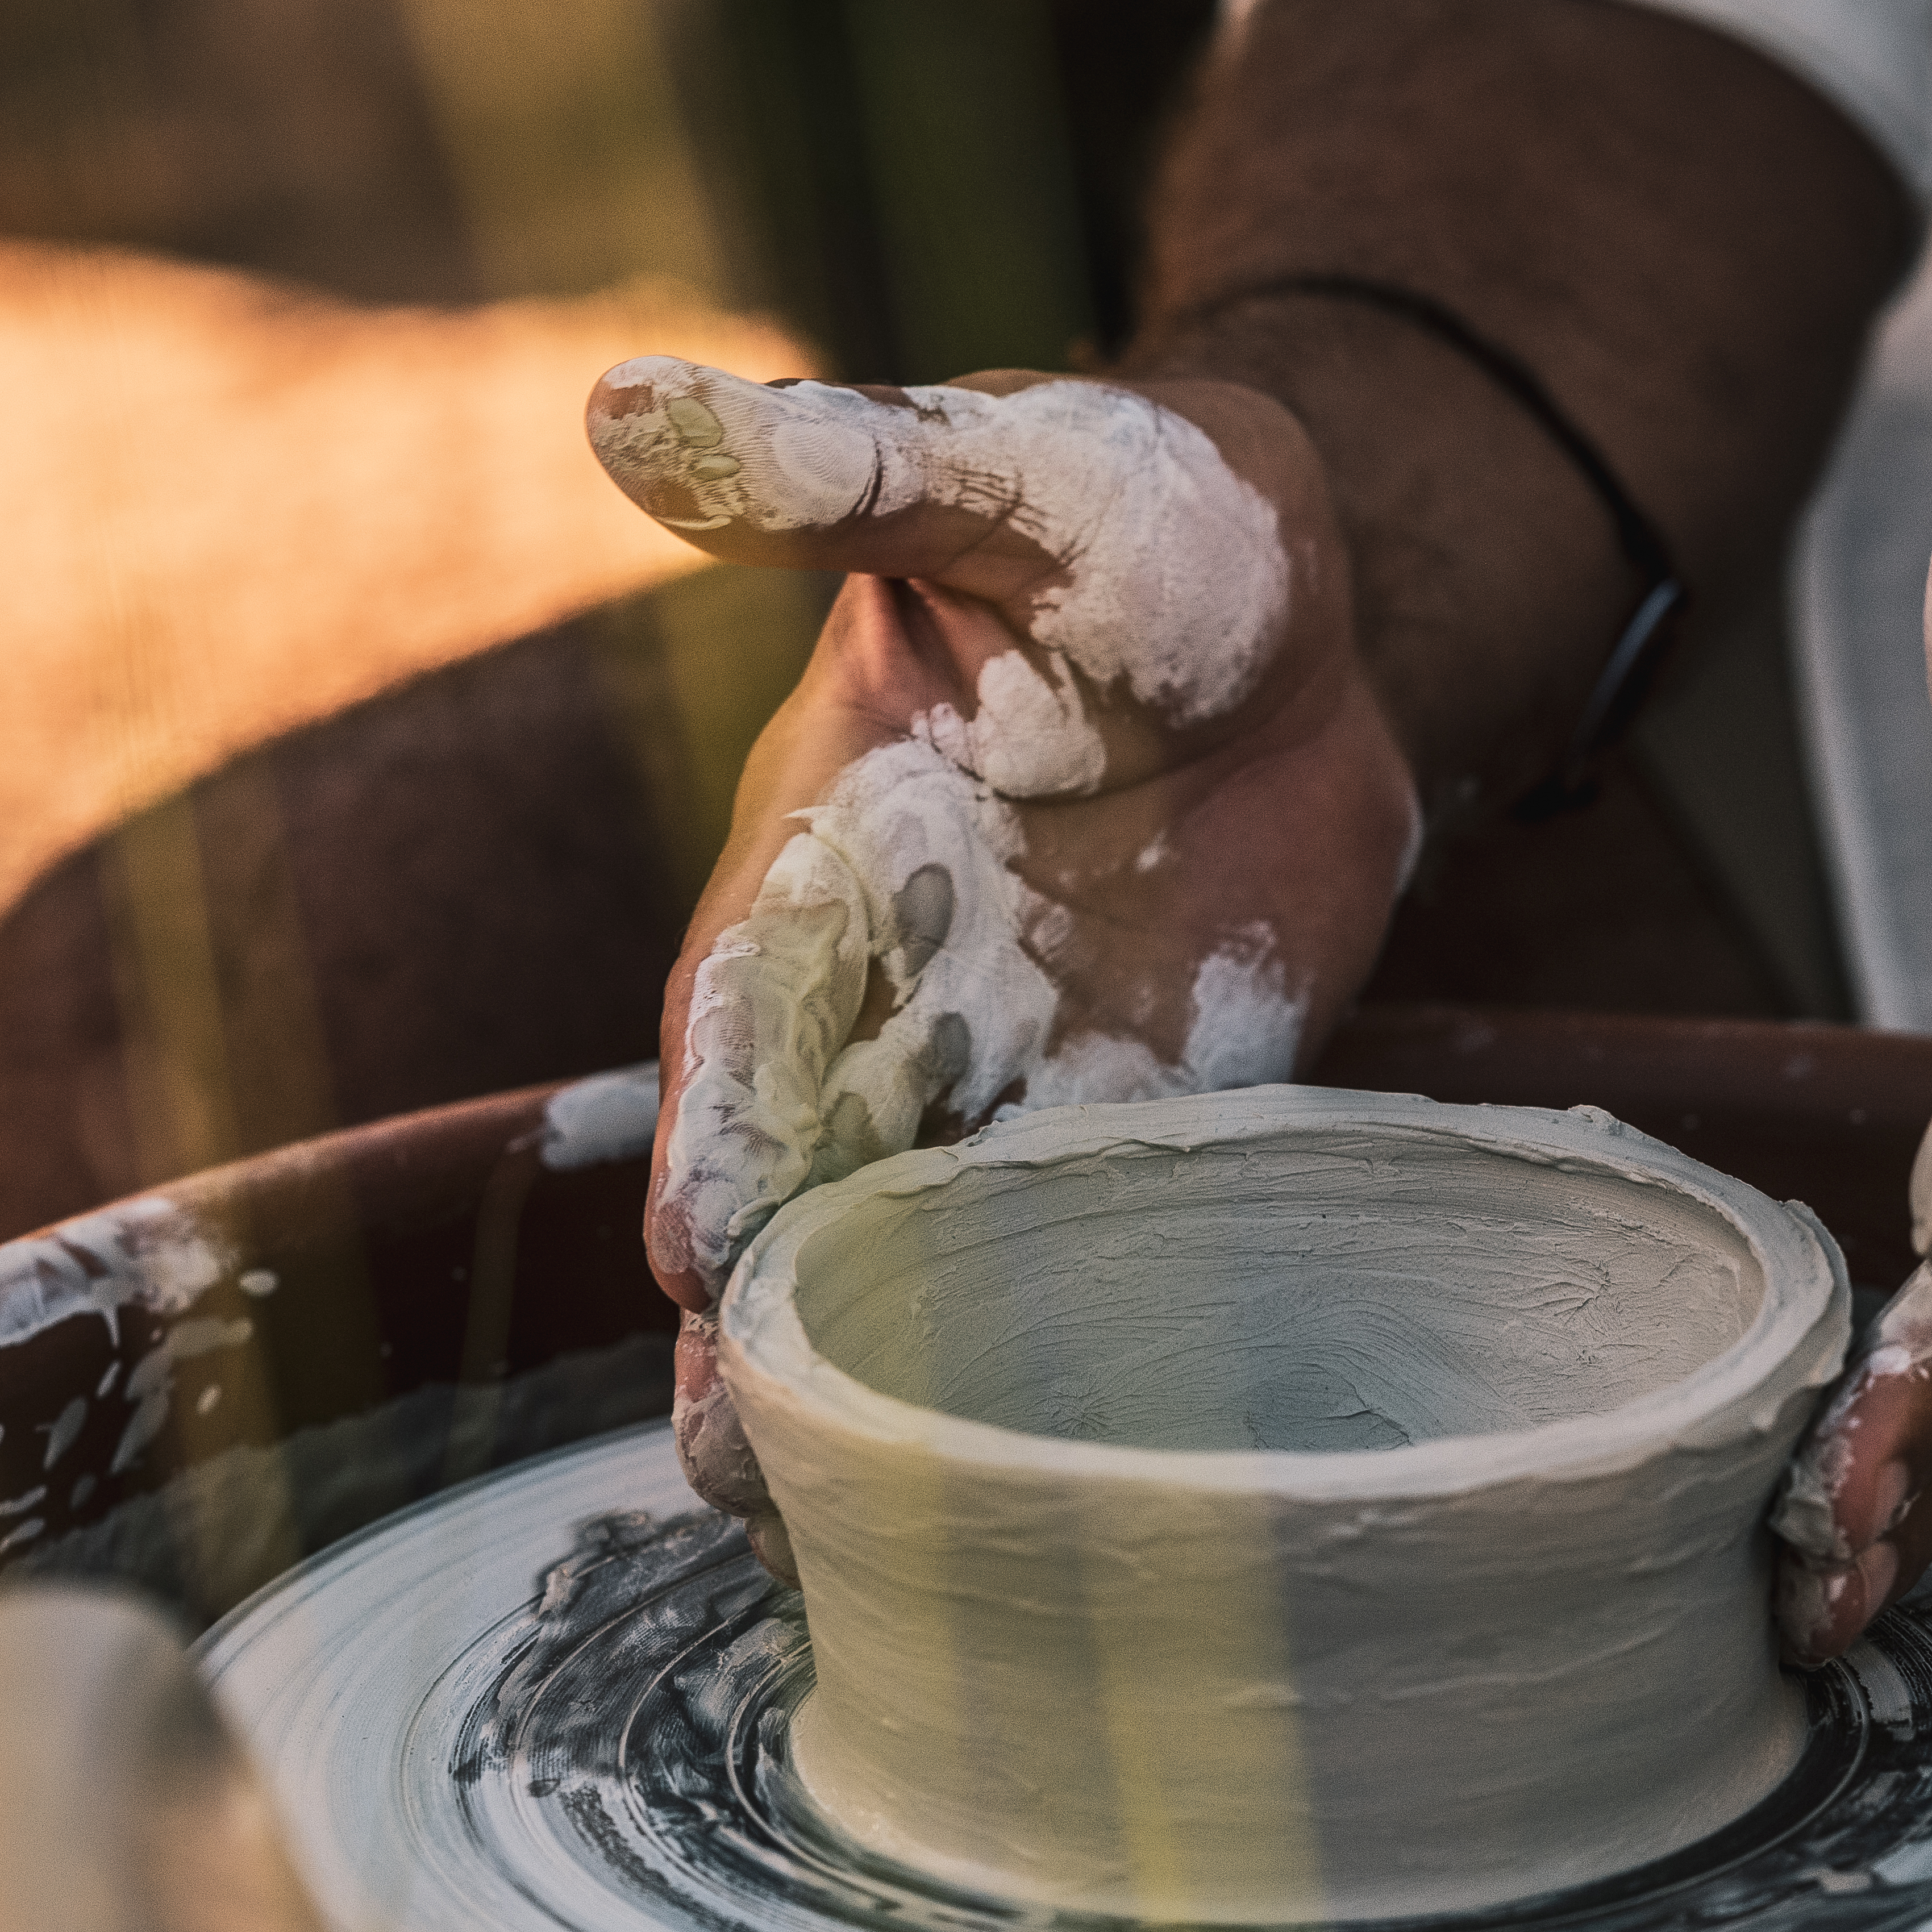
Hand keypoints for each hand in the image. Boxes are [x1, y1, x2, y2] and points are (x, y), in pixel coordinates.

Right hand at [584, 359, 1418, 1560]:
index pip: (745, 998)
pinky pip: (1063, 1254)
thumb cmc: (1123, 511)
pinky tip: (1006, 1482)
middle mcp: (883, 983)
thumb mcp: (997, 475)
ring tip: (812, 1522)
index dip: (720, 1113)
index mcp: (818, 844)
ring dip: (864, 1375)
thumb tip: (632, 409)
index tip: (693, 1234)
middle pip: (799, 1165)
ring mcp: (997, 1065)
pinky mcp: (1120, 1114)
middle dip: (761, 1308)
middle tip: (726, 1457)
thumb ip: (833, 473)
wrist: (1299, 605)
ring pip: (907, 1246)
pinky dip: (1034, 1358)